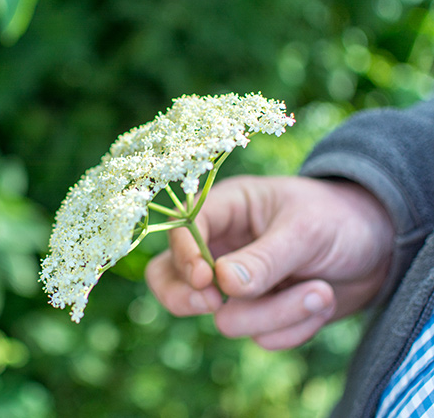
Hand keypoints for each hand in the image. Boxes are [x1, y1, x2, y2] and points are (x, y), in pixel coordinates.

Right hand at [145, 175, 393, 349]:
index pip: (180, 232)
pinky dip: (296, 328)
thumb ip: (265, 258)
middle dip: (186, 298)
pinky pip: (263, 337)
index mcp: (225, 211)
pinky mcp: (260, 315)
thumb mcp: (305, 230)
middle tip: (213, 304)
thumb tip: (223, 283)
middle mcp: (220, 249)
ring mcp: (237, 287)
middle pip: (169, 280)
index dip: (184, 257)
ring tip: (320, 292)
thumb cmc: (338, 219)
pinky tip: (320, 301)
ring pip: (227, 319)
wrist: (379, 248)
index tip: (206, 281)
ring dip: (278, 313)